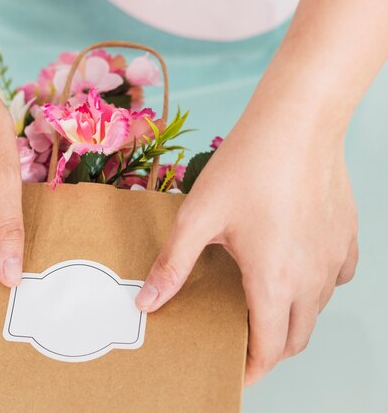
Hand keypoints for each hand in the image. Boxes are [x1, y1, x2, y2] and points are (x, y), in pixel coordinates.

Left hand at [135, 117, 357, 384]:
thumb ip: (173, 265)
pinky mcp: (346, 236)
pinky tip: (292, 268)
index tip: (236, 372)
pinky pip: (335, 278)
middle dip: (271, 349)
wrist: (298, 122)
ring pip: (317, 309)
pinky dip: (314, 287)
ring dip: (292, 318)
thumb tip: (147, 303)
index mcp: (275, 281)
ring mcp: (335, 258)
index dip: (252, 367)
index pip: (270, 348)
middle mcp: (312, 278)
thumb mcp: (198, 218)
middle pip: (297, 337)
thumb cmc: (248, 166)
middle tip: (243, 342)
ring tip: (262, 305)